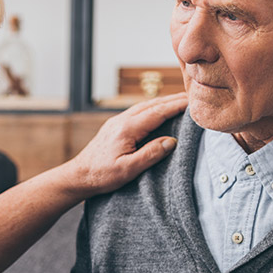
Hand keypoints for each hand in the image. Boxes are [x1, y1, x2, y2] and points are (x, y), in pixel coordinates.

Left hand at [61, 92, 186, 198]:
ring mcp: (117, 121)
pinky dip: (154, 108)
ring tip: (182, 101)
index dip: (177, 105)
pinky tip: (160, 111)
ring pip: (145, 106)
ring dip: (164, 102)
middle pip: (153, 104)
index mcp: (127, 128)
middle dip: (174, 99)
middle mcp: (122, 120)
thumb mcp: (128, 170)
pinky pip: (138, 111)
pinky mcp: (115, 126)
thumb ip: (150, 154)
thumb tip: (171, 142)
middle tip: (194, 97)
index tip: (194, 101)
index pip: (158, 112)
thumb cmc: (102, 175)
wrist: (78, 175)